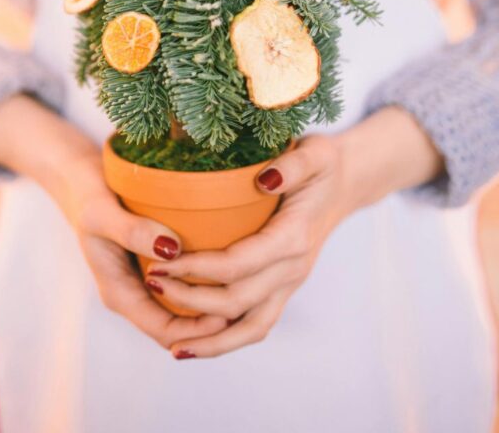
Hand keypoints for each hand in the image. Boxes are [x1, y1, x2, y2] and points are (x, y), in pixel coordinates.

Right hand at [0, 93, 227, 351]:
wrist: (77, 175)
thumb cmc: (87, 192)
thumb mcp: (102, 211)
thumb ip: (133, 231)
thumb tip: (171, 250)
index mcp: (119, 293)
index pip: (166, 330)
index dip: (199, 330)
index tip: (231, 310)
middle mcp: (135, 294)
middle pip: (180, 327)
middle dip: (213, 324)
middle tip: (252, 301)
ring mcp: (145, 281)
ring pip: (185, 309)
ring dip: (213, 306)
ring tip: (249, 287)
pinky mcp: (155, 263)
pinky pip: (186, 285)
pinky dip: (208, 283)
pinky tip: (234, 265)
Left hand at [143, 133, 349, 358]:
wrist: (347, 184)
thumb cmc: (324, 165)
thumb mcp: (315, 153)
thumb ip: (293, 165)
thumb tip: (264, 180)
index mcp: (293, 238)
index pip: (237, 265)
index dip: (196, 269)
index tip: (160, 263)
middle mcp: (292, 269)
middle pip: (236, 301)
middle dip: (190, 299)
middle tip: (151, 283)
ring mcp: (290, 284)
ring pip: (250, 327)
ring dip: (211, 340)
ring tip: (171, 344)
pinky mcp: (284, 288)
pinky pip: (256, 324)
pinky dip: (228, 340)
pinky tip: (196, 344)